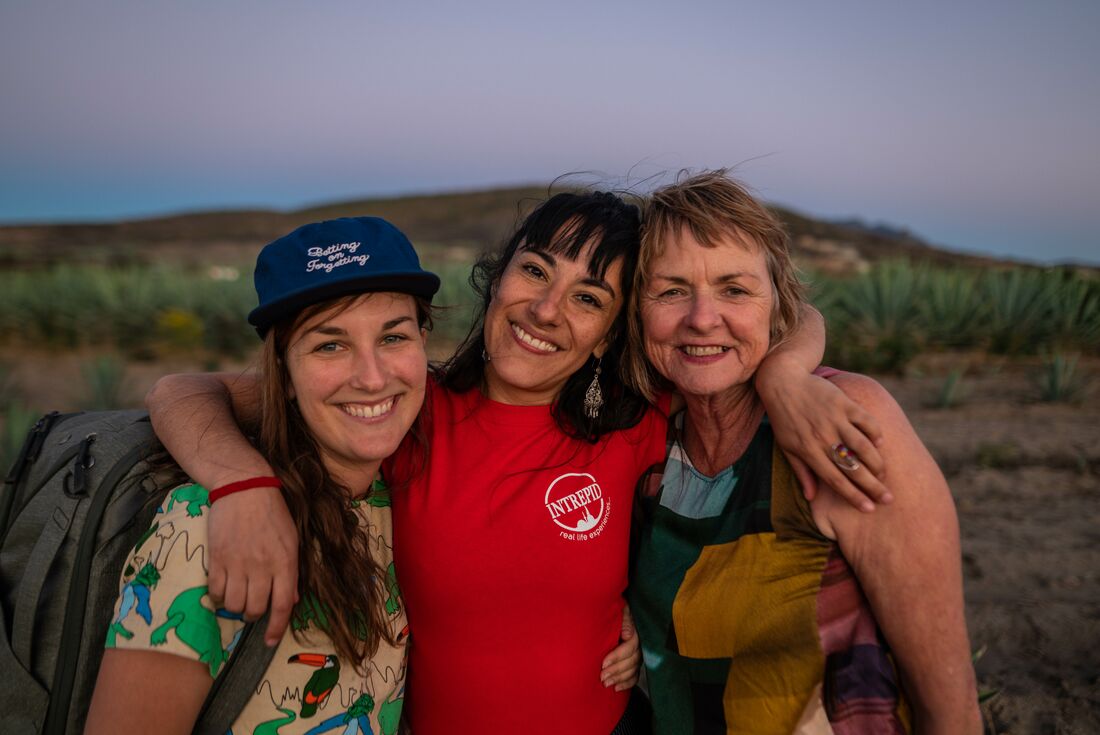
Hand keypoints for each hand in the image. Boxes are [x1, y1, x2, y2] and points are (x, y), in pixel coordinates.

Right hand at [207, 486, 298, 645]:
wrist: (244, 489)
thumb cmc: (272, 514)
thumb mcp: (291, 540)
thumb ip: (291, 572)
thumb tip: (290, 600)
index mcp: (285, 563)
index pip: (282, 606)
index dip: (276, 628)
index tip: (270, 641)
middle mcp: (262, 567)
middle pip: (255, 609)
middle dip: (254, 615)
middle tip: (252, 607)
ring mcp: (238, 564)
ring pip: (233, 604)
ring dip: (235, 607)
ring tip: (237, 597)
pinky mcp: (217, 559)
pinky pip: (215, 592)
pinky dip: (218, 597)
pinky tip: (222, 589)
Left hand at [600, 603, 640, 691]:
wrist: (616, 609)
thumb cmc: (616, 607)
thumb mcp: (621, 607)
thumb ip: (624, 618)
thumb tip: (627, 634)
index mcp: (637, 629)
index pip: (630, 646)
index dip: (617, 656)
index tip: (603, 663)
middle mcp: (641, 643)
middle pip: (632, 660)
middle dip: (616, 670)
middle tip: (602, 677)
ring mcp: (639, 653)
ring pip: (633, 669)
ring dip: (619, 678)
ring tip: (605, 683)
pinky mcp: (636, 661)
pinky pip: (635, 675)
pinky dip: (627, 683)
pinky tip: (617, 688)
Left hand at [761, 370, 891, 511]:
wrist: (783, 382)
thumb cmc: (784, 418)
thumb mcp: (787, 446)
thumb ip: (801, 472)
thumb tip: (811, 497)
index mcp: (809, 451)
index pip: (835, 480)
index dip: (853, 496)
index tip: (869, 509)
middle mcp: (823, 438)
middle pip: (852, 467)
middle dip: (872, 486)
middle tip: (888, 499)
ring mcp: (834, 420)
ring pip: (862, 446)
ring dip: (876, 462)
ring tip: (883, 473)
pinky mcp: (843, 403)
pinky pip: (865, 421)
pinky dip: (874, 433)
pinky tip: (879, 443)